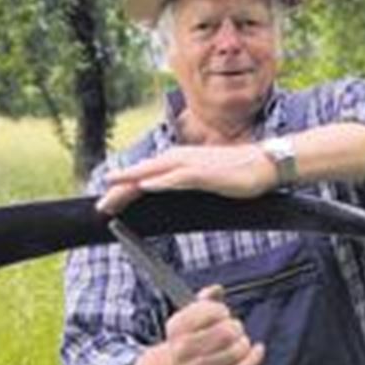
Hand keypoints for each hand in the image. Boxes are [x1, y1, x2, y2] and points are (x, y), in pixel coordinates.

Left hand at [98, 145, 278, 214]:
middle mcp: (181, 158)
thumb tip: (169, 194)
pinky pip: (178, 178)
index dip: (125, 188)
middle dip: (119, 188)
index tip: (108, 202)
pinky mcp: (205, 172)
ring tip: (111, 195)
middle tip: (99, 205)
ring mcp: (192, 164)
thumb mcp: (206, 181)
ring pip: (154, 173)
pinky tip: (146, 187)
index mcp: (180, 161)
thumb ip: (186, 185)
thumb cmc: (238, 173)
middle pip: (143, 173)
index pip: (147, 175)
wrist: (265, 164)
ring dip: (131, 182)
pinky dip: (161, 182)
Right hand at [162, 285, 264, 364]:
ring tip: (240, 340)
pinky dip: (253, 359)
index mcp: (176, 327)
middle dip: (235, 327)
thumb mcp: (190, 313)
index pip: (209, 312)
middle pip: (225, 333)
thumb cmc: (189, 336)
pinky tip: (258, 349)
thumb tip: (217, 290)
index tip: (221, 313)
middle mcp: (182, 350)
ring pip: (233, 353)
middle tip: (233, 328)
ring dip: (243, 343)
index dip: (220, 310)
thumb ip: (206, 298)